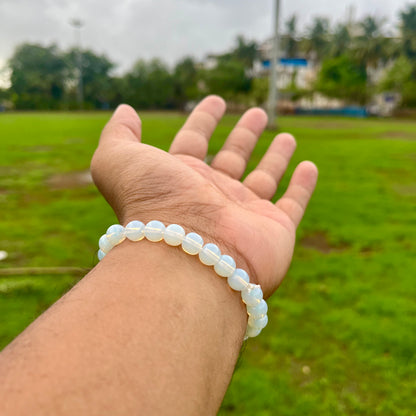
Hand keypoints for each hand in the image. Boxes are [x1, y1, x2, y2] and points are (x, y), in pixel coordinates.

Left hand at [91, 95, 317, 296]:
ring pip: (264, 179)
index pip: (193, 141)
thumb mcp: (120, 161)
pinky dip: (303, 187)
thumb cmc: (153, 207)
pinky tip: (309, 167)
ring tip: (286, 136)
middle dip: (244, 135)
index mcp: (180, 179)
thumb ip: (118, 134)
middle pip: (231, 158)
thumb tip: (125, 110)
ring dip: (275, 157)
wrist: (188, 258)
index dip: (203, 119)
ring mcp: (244, 214)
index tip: (215, 100)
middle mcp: (212, 197)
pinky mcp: (275, 230)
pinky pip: (293, 204)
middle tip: (257, 114)